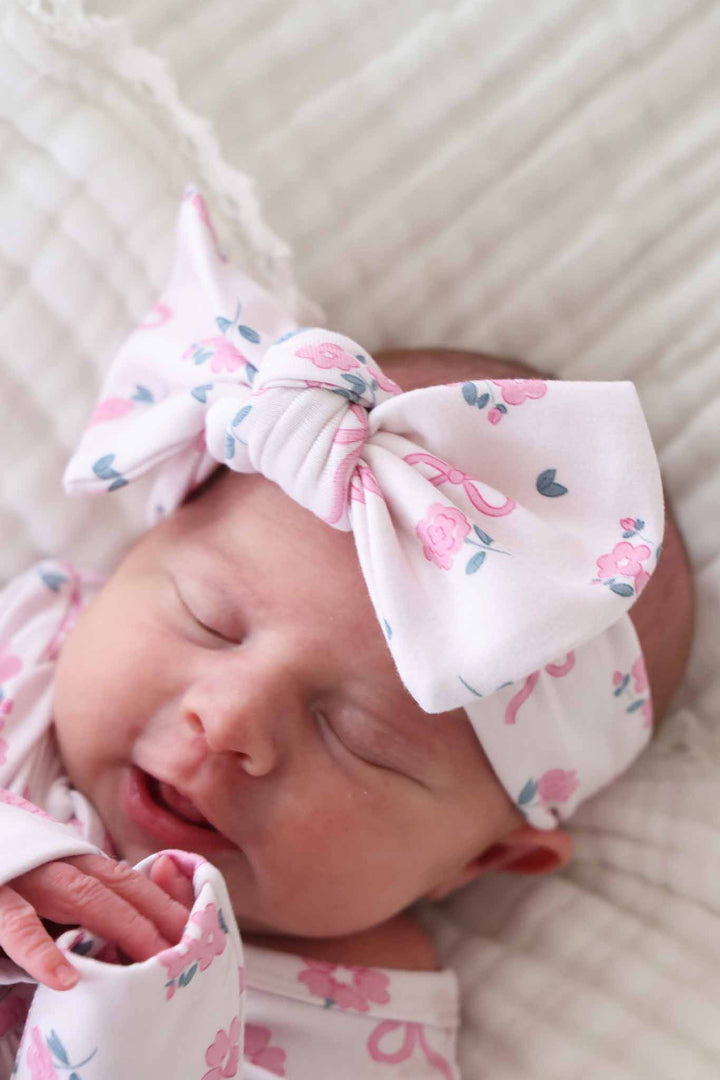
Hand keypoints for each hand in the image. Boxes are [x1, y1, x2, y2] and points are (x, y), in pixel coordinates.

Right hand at [0, 854, 192, 991]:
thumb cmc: (13, 881)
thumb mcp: (54, 888)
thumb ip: (89, 905)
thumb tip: (134, 937)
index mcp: (78, 863)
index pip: (134, 882)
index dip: (168, 904)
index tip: (204, 931)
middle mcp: (61, 864)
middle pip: (123, 889)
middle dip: (161, 919)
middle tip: (195, 952)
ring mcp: (29, 878)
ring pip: (86, 900)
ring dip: (125, 929)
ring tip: (155, 962)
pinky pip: (19, 928)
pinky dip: (43, 952)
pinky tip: (66, 978)